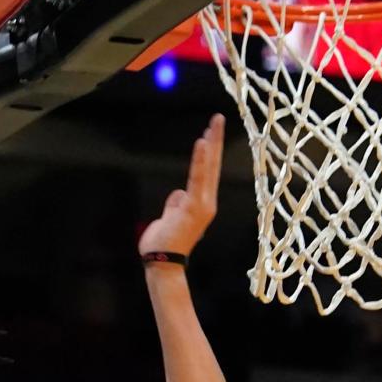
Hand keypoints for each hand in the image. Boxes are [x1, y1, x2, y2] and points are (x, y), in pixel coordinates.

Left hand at [138, 113, 223, 259]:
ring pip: (207, 169)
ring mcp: (202, 205)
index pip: (206, 172)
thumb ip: (175, 204)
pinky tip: (202, 143)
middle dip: (215, 141)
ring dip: (210, 146)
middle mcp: (206, 203)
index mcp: (200, 204)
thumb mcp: (169, 218)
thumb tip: (178, 194)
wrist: (163, 263)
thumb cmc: (164, 244)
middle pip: (211, 166)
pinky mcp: (195, 206)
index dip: (209, 151)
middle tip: (218, 119)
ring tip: (212, 126)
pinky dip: (200, 161)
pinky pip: (197, 178)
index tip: (210, 132)